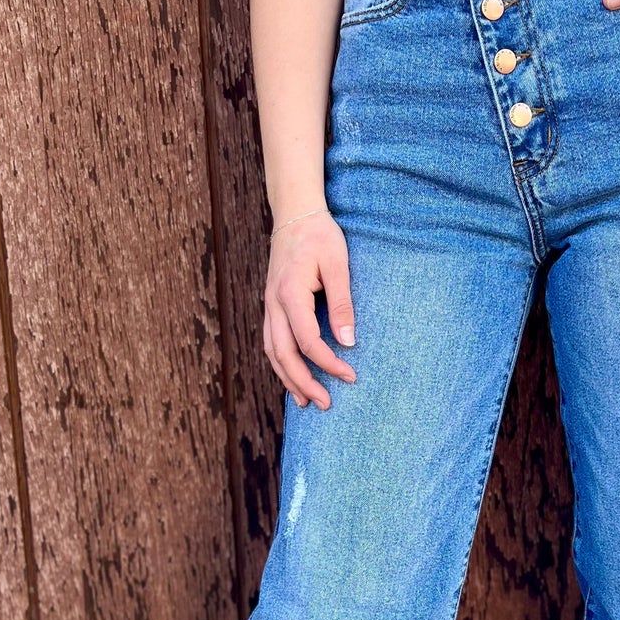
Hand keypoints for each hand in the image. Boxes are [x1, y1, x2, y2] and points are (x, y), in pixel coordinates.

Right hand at [262, 207, 356, 408]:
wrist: (295, 216)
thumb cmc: (320, 237)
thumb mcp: (338, 264)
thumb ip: (342, 303)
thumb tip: (348, 341)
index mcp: (290, 292)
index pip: (307, 340)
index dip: (328, 362)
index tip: (350, 375)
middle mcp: (273, 303)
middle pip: (283, 354)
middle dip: (304, 382)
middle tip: (326, 404)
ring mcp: (269, 306)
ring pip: (272, 352)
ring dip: (289, 379)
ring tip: (307, 402)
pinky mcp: (272, 307)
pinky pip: (272, 342)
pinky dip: (281, 365)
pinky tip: (295, 379)